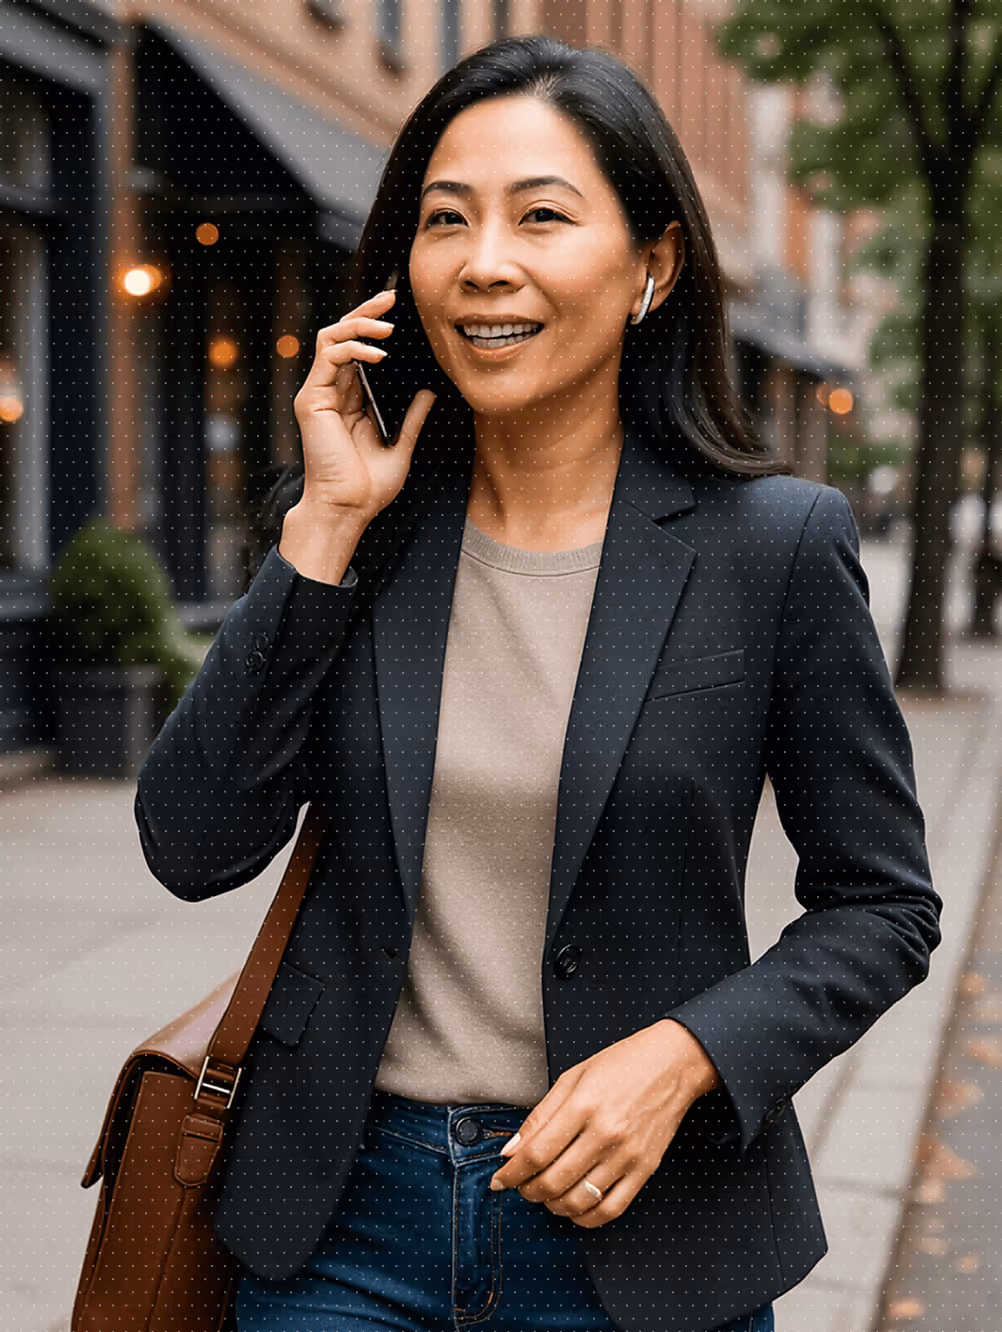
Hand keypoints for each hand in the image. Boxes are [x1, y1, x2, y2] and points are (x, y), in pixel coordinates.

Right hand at [293, 288, 435, 521]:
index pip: (358, 350)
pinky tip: (378, 355)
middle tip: (392, 297)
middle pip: (341, 335)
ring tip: (387, 327)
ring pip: (330, 337)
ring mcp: (319, 394)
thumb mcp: (401, 447)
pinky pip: (329, 356)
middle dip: (365, 312)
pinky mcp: (312, 400)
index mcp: (350, 401)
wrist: (348, 509)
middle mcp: (331, 392)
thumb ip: (412, 420)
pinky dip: (354, 348)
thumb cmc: (369, 488)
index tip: (398, 311)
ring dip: (359, 324)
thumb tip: (430, 393)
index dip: (373, 328)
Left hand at [488, 1019, 720, 1227]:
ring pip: (579, 1200)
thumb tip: (511, 1151)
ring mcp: (627, 1155)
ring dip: (553, 1205)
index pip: (536, 1154)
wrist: (673, 1064)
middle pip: (553, 1181)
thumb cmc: (622, 1064)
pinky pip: (611, 1209)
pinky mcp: (645, 1169)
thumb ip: (540, 1116)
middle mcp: (605, 1133)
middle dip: (528, 1191)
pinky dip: (586, 1217)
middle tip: (521, 1186)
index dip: (510, 1174)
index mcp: (583, 1105)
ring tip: (546, 1195)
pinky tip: (574, 1207)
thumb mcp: (573, 1076)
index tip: (499, 1181)